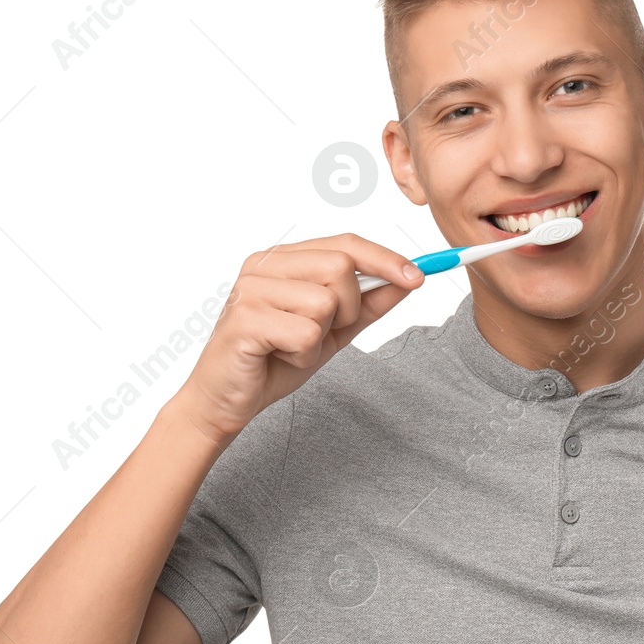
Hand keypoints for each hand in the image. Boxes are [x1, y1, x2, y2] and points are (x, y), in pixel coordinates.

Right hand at [172, 233, 423, 442]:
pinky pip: (305, 334)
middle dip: (348, 307)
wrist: (226, 400)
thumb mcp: (332, 331)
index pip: (345, 243)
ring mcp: (251, 289)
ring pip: (325, 302)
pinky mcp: (245, 319)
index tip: (418, 276)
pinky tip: (279, 358)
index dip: (385, 258)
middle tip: (323, 332)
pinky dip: (303, 356)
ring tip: (292, 348)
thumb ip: (367, 304)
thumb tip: (407, 280)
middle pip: (340, 267)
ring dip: (320, 337)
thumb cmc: (273, 361)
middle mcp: (264, 264)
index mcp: (283, 259)